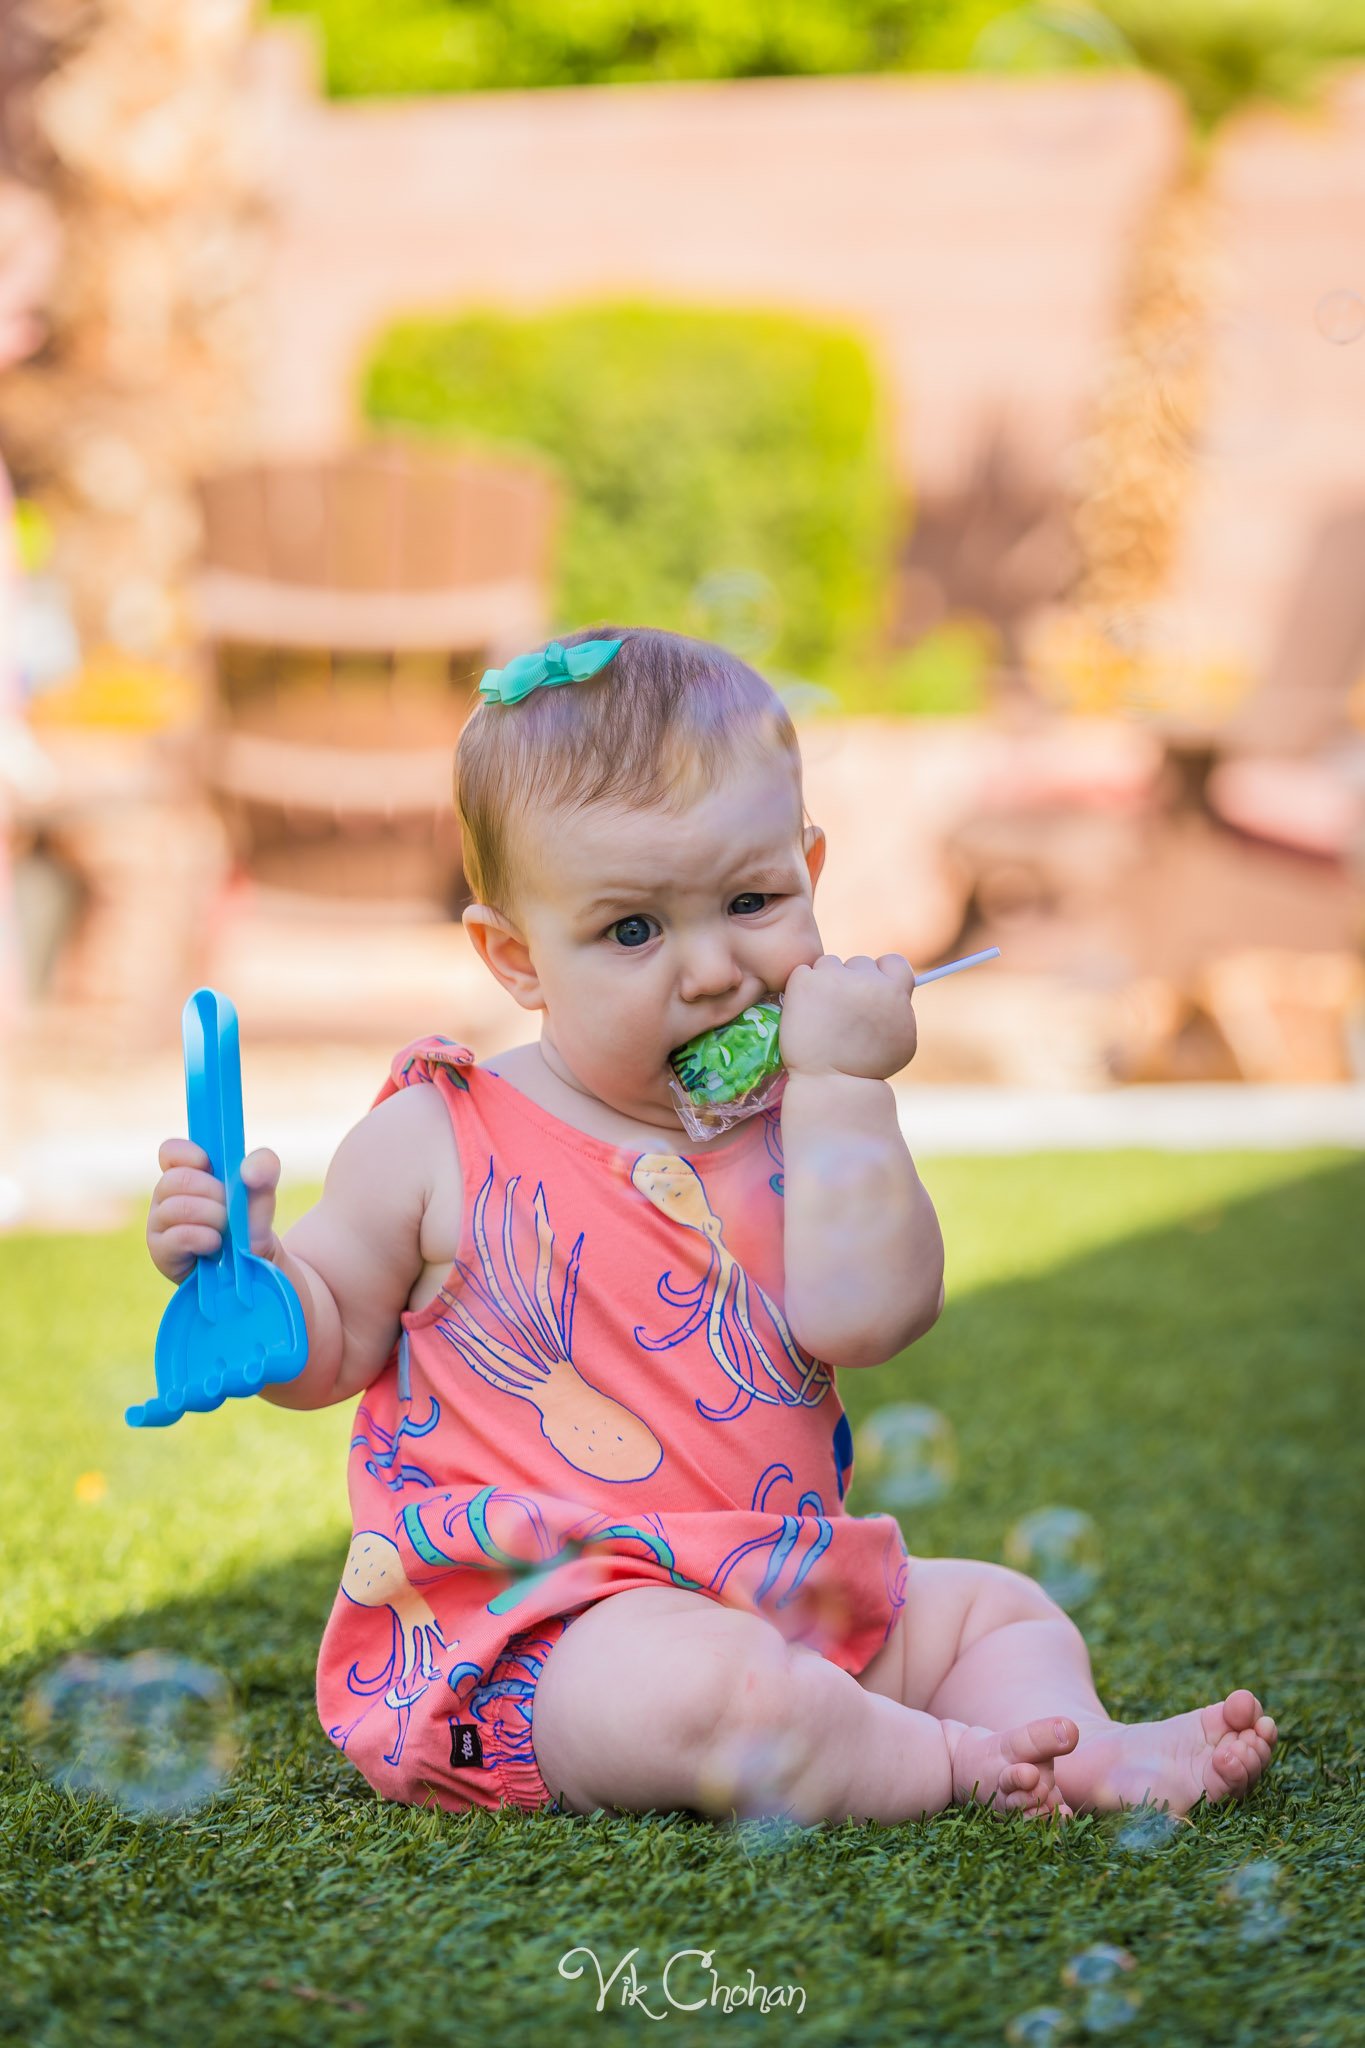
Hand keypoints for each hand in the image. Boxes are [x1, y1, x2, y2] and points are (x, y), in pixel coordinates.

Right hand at [146, 1138, 281, 1284]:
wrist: (260, 1274)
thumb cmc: (253, 1230)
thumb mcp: (263, 1197)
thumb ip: (264, 1171)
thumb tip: (250, 1168)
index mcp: (186, 1177)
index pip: (170, 1152)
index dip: (188, 1153)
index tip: (211, 1165)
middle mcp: (167, 1199)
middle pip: (174, 1179)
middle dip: (212, 1191)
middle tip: (230, 1209)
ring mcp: (160, 1227)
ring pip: (176, 1207)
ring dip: (212, 1216)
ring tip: (226, 1230)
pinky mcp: (163, 1255)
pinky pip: (176, 1237)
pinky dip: (202, 1237)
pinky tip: (215, 1245)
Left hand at [779, 953, 917, 1082]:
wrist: (833, 1084)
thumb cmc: (867, 1069)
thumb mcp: (900, 1039)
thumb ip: (899, 1009)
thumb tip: (897, 992)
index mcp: (894, 990)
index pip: (893, 962)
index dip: (881, 975)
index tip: (871, 992)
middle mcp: (866, 979)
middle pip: (858, 964)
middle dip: (850, 982)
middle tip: (840, 1013)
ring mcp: (834, 978)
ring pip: (829, 966)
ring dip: (825, 984)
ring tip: (821, 1017)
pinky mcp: (806, 982)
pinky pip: (803, 975)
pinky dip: (802, 991)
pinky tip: (805, 1014)